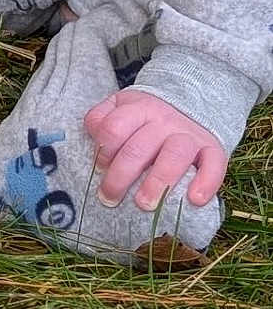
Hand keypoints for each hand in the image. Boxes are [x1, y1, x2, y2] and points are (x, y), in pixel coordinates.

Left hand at [84, 89, 226, 210]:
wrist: (188, 103)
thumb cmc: (146, 115)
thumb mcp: (120, 106)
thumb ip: (102, 119)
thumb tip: (94, 142)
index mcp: (137, 108)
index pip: (114, 129)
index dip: (102, 151)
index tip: (99, 170)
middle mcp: (164, 119)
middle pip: (138, 148)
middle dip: (120, 177)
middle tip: (110, 198)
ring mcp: (189, 134)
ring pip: (173, 156)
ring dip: (157, 182)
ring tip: (144, 204)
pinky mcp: (213, 149)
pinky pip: (213, 165)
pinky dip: (206, 183)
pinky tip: (194, 200)